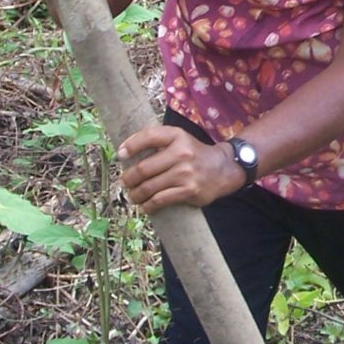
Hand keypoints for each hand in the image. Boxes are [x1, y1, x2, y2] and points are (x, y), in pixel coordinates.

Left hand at [118, 126, 245, 213]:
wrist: (223, 169)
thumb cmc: (193, 154)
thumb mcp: (179, 139)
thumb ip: (156, 141)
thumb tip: (124, 153)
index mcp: (177, 136)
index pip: (148, 136)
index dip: (131, 145)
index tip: (120, 155)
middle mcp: (181, 153)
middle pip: (143, 168)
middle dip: (129, 179)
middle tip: (126, 183)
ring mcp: (185, 173)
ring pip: (149, 187)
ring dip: (136, 195)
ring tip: (133, 196)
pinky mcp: (189, 191)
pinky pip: (160, 200)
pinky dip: (148, 205)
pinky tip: (145, 206)